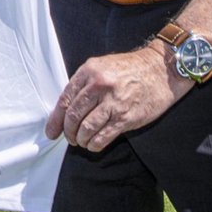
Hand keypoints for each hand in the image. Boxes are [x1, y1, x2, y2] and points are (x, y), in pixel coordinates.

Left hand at [45, 45, 190, 151]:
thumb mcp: (102, 66)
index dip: (56, 119)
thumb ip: (85, 83)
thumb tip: (67, 107)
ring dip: (81, 140)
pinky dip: (95, 144)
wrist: (161, 70)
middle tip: (68, 138)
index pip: (65, 99)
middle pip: (73, 115)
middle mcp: (98, 85)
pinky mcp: (126, 117)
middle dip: (67, 132)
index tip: (51, 131)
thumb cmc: (130, 69)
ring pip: (86, 128)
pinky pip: (103, 136)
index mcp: (89, 71)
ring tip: (81, 142)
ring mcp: (113, 102)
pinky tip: (94, 145)